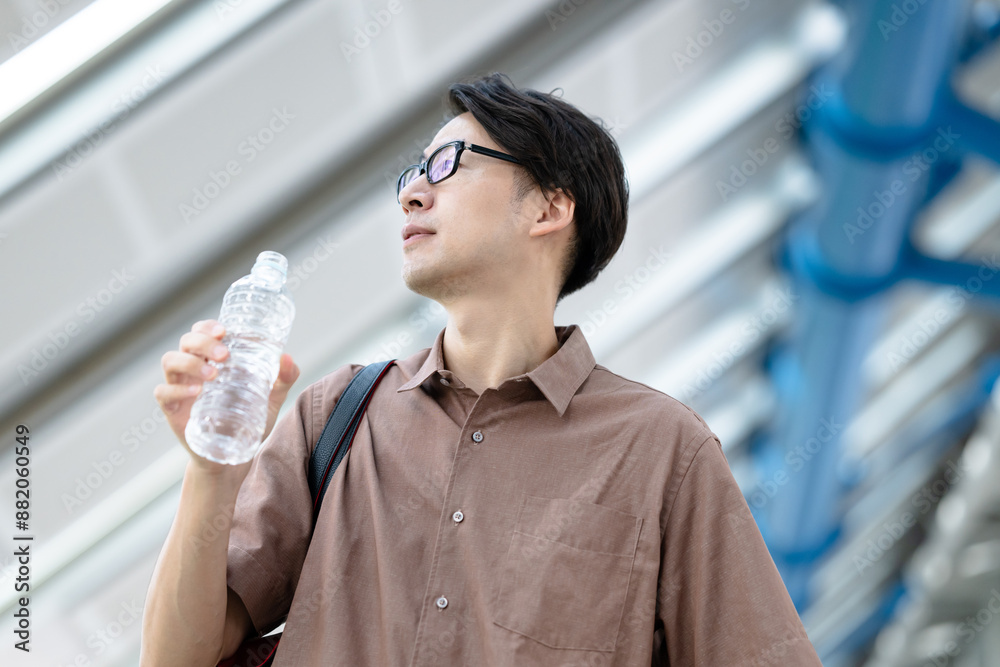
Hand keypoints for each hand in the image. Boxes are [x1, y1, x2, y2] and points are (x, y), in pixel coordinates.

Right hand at [155, 320, 300, 469]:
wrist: (230, 459)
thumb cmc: (247, 421)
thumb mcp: (269, 399)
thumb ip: (283, 380)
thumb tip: (288, 358)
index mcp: (212, 360)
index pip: (202, 332)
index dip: (208, 326)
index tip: (224, 330)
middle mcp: (192, 369)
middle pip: (187, 342)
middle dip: (203, 342)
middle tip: (225, 355)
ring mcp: (180, 388)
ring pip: (170, 361)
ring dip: (190, 363)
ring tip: (213, 375)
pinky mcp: (172, 410)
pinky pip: (163, 393)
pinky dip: (176, 389)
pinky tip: (195, 393)